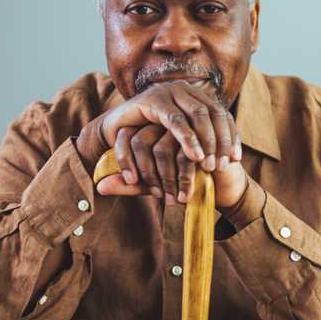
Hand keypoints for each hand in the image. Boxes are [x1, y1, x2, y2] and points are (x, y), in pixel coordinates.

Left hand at [95, 122, 247, 208]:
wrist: (220, 183)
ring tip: (180, 198)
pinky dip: (186, 175)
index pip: (124, 140)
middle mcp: (159, 121)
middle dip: (150, 176)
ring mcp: (181, 122)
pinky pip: (186, 152)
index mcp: (144, 128)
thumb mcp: (151, 186)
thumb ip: (127, 184)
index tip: (140, 188)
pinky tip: (190, 191)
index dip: (126, 164)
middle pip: (141, 143)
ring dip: (169, 178)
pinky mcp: (202, 129)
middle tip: (163, 197)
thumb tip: (100, 187)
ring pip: (163, 148)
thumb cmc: (180, 183)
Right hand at [100, 79, 241, 175]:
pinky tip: (194, 156)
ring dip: (207, 141)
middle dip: (221, 140)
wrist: (115, 130)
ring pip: (198, 114)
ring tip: (209, 165)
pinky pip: (175, 120)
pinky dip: (187, 139)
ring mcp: (169, 91)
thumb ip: (201, 144)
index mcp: (195, 96)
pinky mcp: (153, 100)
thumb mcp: (179, 142)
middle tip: (222, 165)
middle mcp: (185, 89)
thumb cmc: (149, 140)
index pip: (221, 114)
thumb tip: (232, 159)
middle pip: (214, 112)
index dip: (231, 136)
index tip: (236, 159)